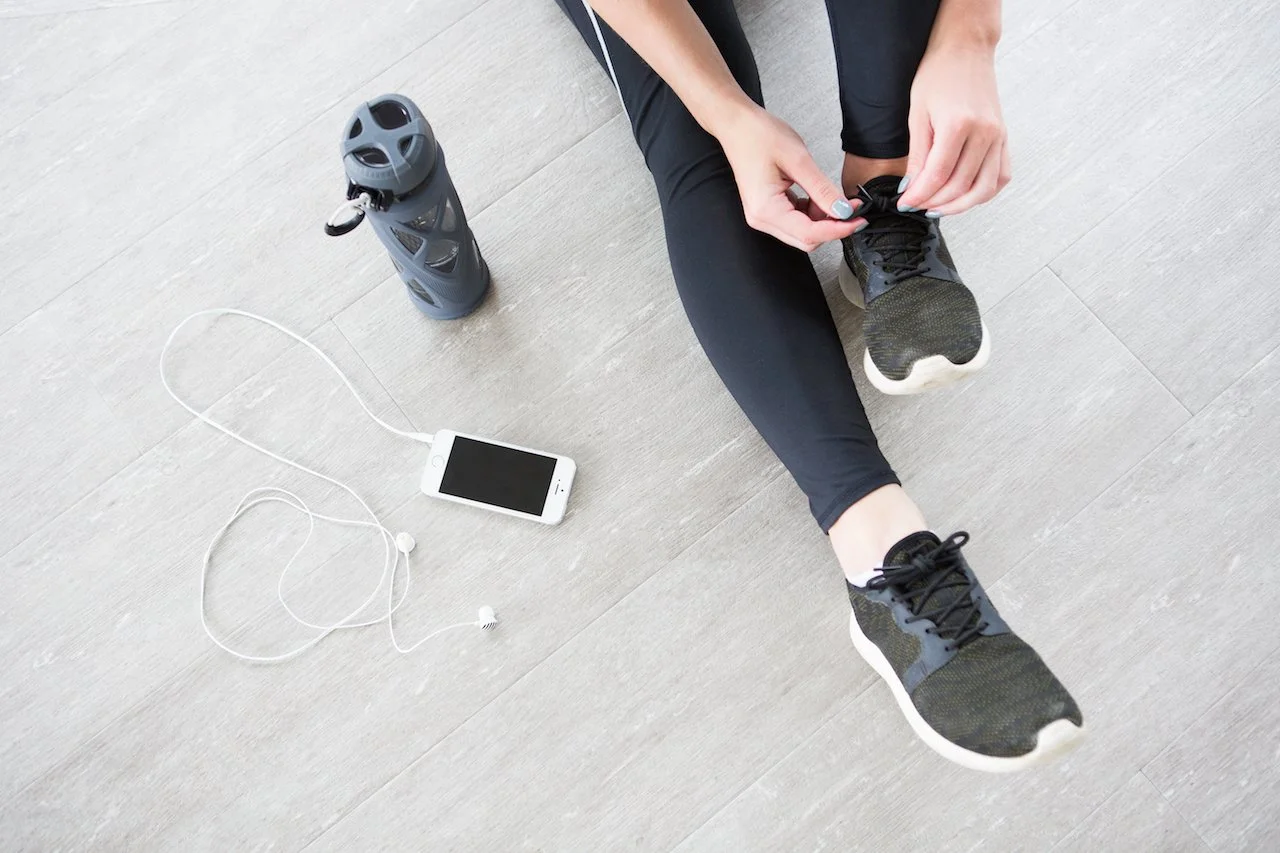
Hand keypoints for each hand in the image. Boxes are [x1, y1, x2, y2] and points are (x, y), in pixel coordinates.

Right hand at [716, 105, 863, 250]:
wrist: (737, 125)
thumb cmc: (758, 136)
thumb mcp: (798, 160)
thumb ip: (822, 189)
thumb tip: (844, 211)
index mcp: (767, 209)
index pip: (810, 233)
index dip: (838, 229)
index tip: (859, 219)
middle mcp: (762, 218)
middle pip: (806, 239)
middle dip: (832, 226)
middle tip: (852, 208)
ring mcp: (763, 215)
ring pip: (802, 232)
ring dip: (822, 219)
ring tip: (832, 196)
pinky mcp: (767, 209)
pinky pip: (795, 222)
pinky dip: (812, 213)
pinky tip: (818, 196)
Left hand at [897, 44, 1010, 216]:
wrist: (965, 49)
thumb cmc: (938, 74)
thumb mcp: (918, 114)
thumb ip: (918, 155)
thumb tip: (912, 188)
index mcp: (959, 125)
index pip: (938, 175)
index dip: (919, 195)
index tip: (905, 202)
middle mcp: (984, 132)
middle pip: (961, 186)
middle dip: (935, 202)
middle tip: (917, 204)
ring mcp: (998, 136)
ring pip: (984, 188)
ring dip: (960, 205)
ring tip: (938, 206)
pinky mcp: (1004, 137)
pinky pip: (1001, 176)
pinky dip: (984, 192)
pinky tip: (965, 195)